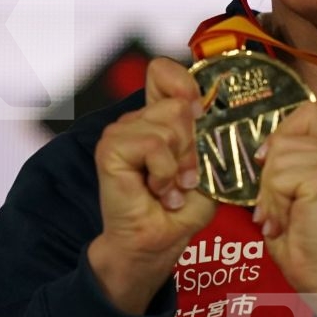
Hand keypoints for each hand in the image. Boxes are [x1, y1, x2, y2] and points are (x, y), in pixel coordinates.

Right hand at [90, 57, 218, 309]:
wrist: (154, 244)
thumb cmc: (178, 210)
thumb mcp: (206, 168)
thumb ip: (207, 137)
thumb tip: (207, 111)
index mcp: (157, 118)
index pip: (163, 72)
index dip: (184, 85)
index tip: (198, 116)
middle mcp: (136, 121)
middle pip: (178, 103)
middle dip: (192, 145)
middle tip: (184, 177)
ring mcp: (120, 133)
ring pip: (169, 123)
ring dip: (179, 163)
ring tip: (170, 188)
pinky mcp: (110, 149)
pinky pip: (153, 144)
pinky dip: (165, 171)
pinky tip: (159, 190)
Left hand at [252, 103, 316, 303]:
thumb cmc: (307, 241)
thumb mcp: (294, 192)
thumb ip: (286, 164)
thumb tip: (259, 150)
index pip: (308, 112)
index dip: (282, 133)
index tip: (269, 163)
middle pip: (283, 139)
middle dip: (268, 176)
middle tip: (276, 210)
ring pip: (278, 159)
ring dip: (270, 194)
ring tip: (282, 219)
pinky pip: (280, 177)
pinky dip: (274, 203)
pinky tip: (285, 224)